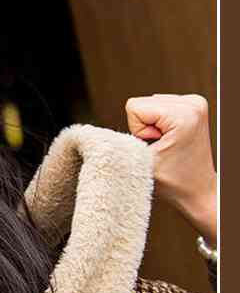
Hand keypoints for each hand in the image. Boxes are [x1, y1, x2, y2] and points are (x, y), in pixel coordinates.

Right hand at [125, 93, 216, 245]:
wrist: (198, 190)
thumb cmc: (174, 182)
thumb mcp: (140, 163)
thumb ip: (119, 145)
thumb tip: (94, 136)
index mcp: (183, 115)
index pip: (135, 106)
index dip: (137, 131)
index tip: (155, 147)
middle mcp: (193, 103)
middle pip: (143, 102)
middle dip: (145, 127)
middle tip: (161, 146)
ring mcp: (195, 102)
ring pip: (150, 103)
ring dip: (153, 125)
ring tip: (167, 144)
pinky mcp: (194, 105)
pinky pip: (160, 105)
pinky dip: (160, 122)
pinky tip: (171, 138)